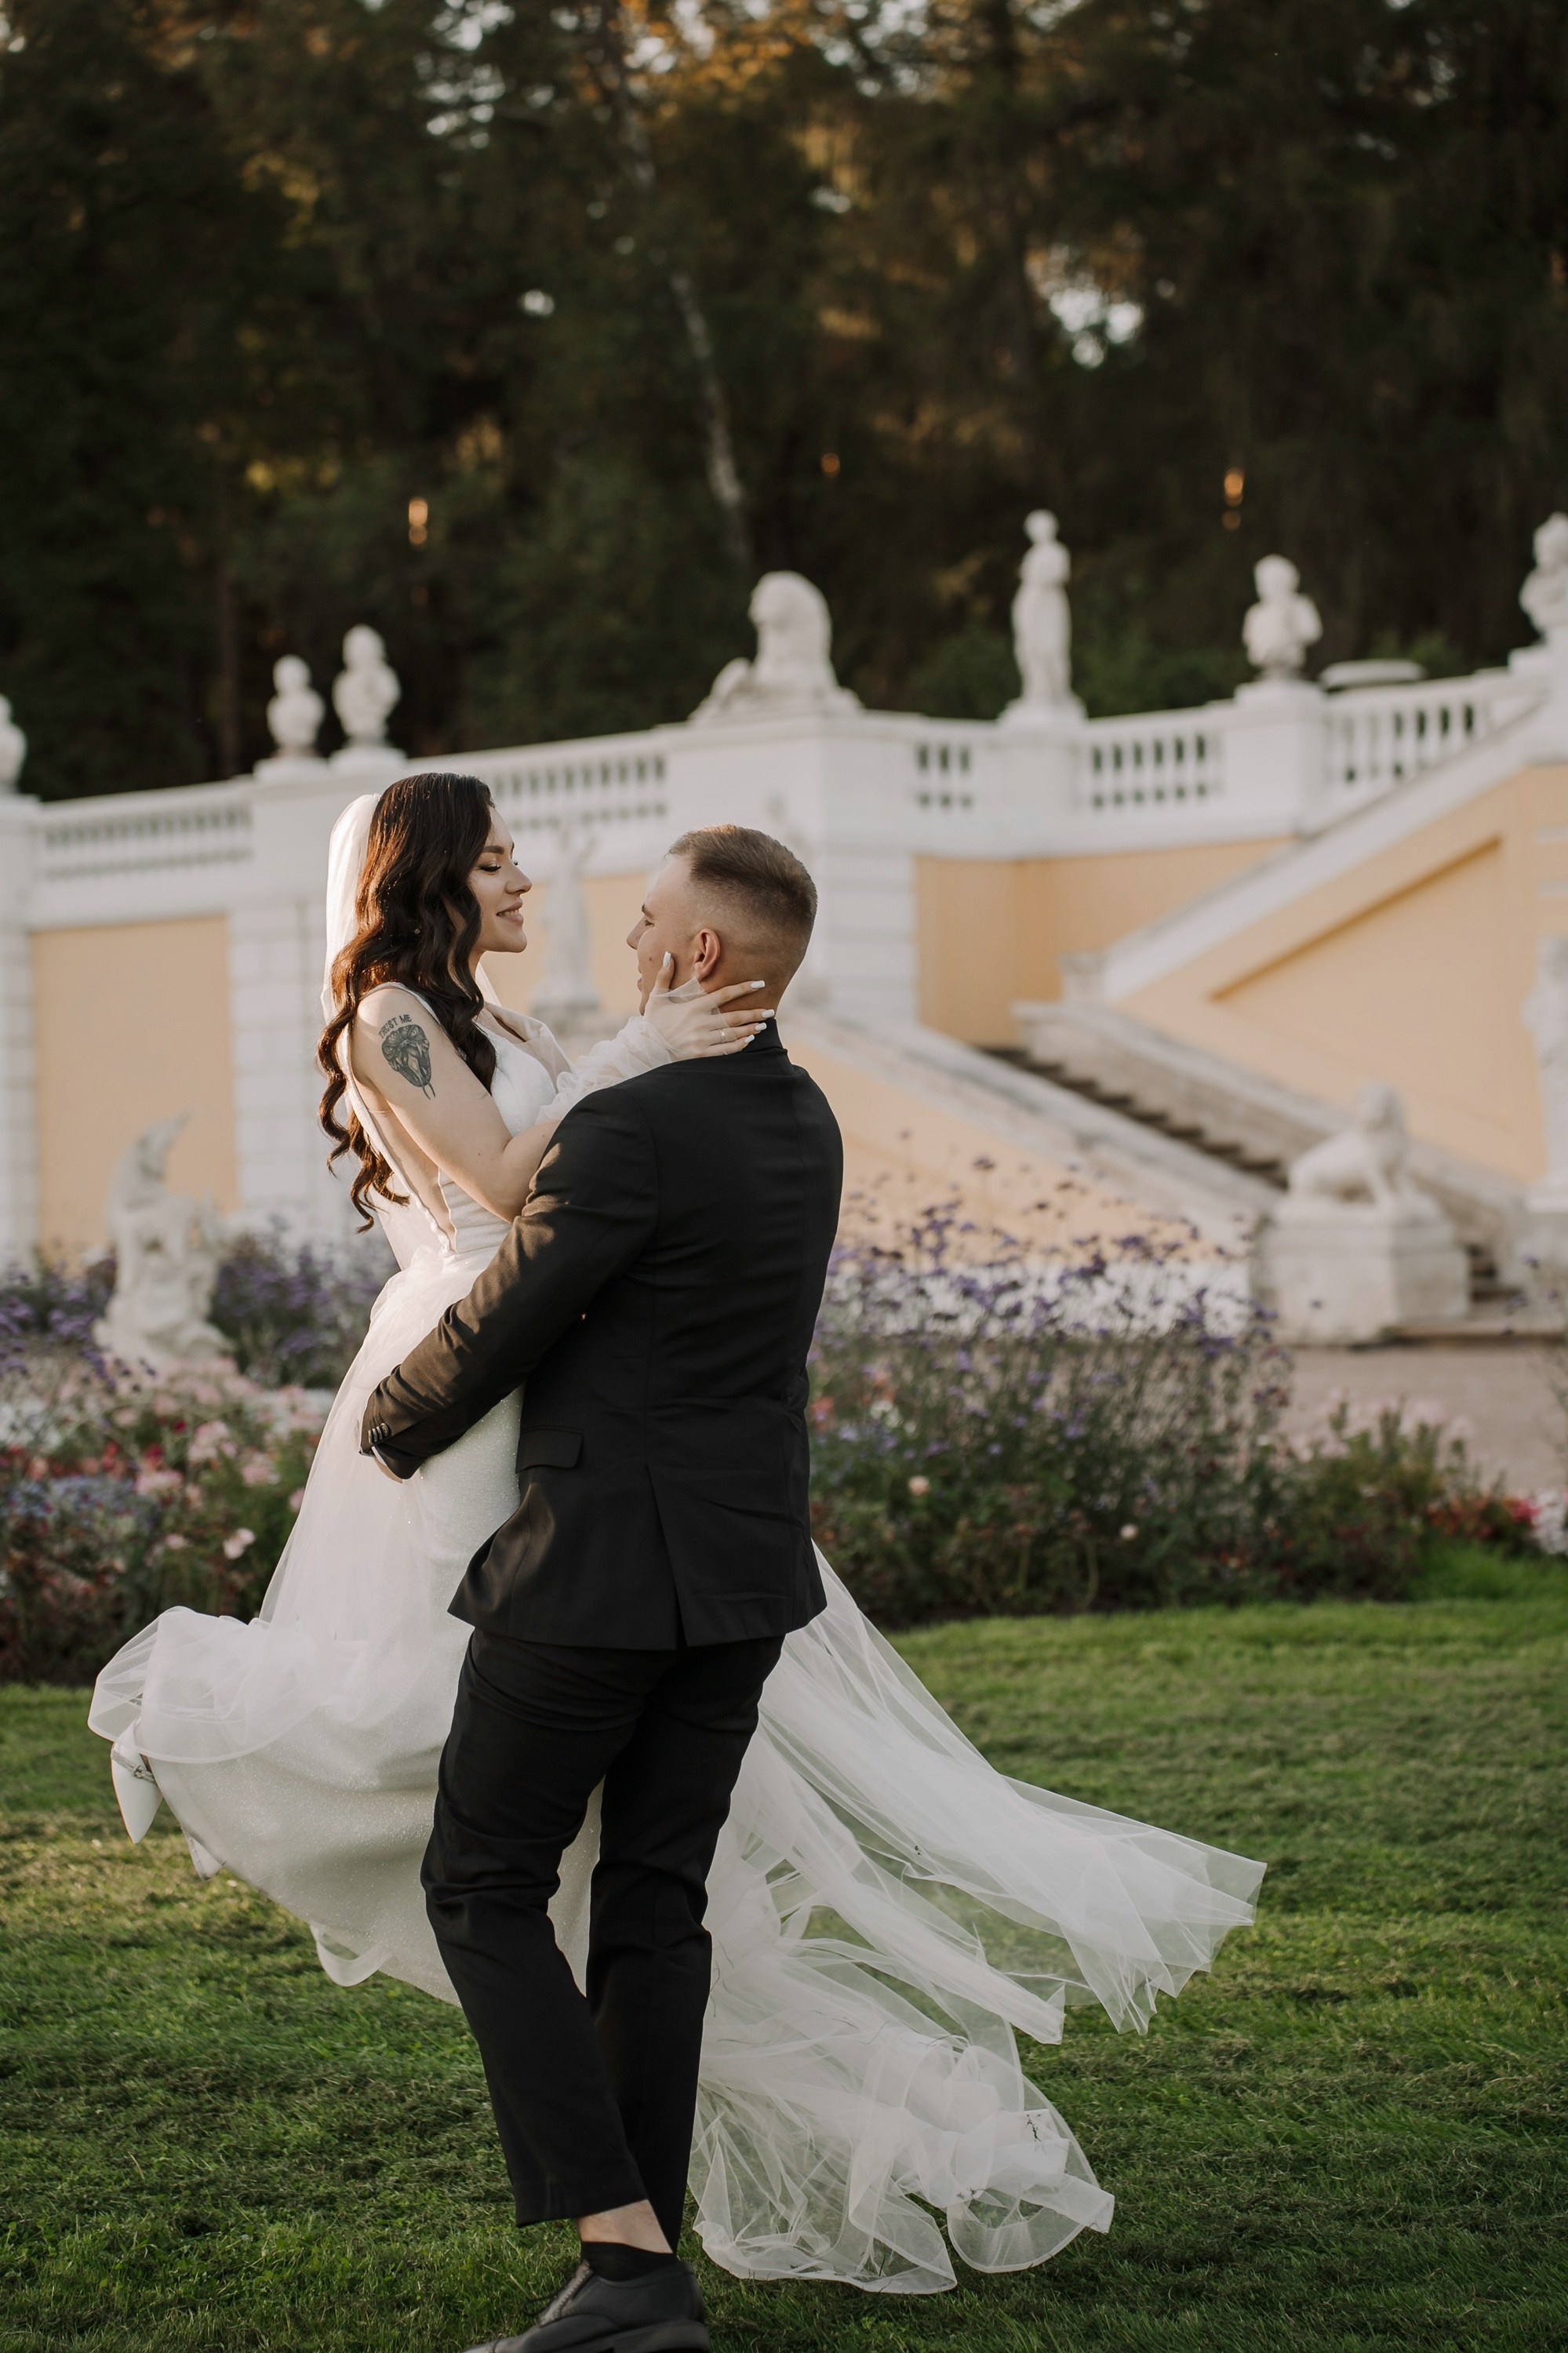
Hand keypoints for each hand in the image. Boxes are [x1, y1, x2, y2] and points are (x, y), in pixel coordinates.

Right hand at [643, 957, 773, 1059]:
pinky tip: (749, 1040)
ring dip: (750, 1029)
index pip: (724, 994)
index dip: (743, 988)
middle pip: (734, 1016)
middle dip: (754, 1013)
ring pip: (733, 1034)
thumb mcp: (656, 998)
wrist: (646, 1050)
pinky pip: (726, 1050)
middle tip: (770, 1011)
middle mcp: (701, 1023)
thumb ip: (664, 976)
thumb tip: (669, 954)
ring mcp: (703, 1040)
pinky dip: (739, 1045)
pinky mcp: (702, 1054)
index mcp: (694, 1007)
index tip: (759, 984)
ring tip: (762, 1024)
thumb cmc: (653, 1023)